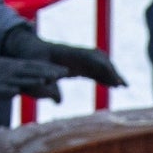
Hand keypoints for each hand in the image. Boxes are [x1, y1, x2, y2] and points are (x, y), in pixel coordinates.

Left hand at [0, 23, 127, 88]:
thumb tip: (58, 101)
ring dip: (111, 74)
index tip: (114, 78)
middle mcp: (77, 54)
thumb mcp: (37, 75)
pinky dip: (104, 77)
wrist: (29, 51)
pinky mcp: (77, 65)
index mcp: (69, 54)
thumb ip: (47, 87)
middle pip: (100, 60)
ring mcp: (78, 59)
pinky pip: (94, 70)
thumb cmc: (32, 61)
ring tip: (122, 86)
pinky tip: (111, 86)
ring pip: (100, 65)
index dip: (105, 68)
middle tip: (123, 85)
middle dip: (113, 72)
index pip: (92, 58)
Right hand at [0, 51, 65, 114]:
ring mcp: (3, 79)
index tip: (66, 71)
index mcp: (18, 67)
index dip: (52, 69)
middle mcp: (13, 71)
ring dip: (30, 80)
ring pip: (18, 80)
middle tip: (61, 74)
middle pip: (31, 72)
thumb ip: (29, 79)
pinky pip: (0, 89)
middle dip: (46, 73)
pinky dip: (7, 90)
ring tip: (43, 81)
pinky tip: (14, 91)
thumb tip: (47, 84)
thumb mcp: (14, 73)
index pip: (38, 67)